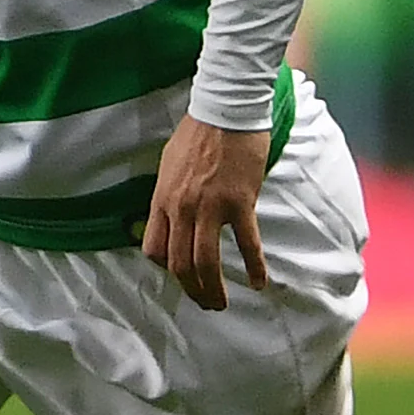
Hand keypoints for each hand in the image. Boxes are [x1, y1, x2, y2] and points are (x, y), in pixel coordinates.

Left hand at [140, 115, 271, 310]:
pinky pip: (247, 244)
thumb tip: (167, 218)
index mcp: (162, 199)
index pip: (154, 249)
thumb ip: (167, 196)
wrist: (226, 111)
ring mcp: (210, 207)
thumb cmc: (196, 134)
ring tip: (222, 303)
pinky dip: (254, 267)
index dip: (166, 269)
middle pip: (180, 264)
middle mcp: (181, 208)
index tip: (180, 276)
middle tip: (205, 302)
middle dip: (191, 290)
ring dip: (213, 289)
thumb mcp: (168, 165)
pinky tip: (259, 282)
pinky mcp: (240, 203)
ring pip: (206, 262)